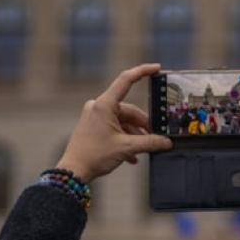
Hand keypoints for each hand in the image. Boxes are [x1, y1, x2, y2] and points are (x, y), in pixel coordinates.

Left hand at [56, 63, 172, 181]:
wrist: (73, 171)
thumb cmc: (94, 156)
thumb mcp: (126, 148)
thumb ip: (149, 143)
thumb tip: (166, 142)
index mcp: (104, 105)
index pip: (126, 80)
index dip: (142, 71)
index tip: (156, 68)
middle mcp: (98, 107)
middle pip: (129, 110)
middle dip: (142, 124)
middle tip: (156, 137)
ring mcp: (95, 117)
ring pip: (123, 121)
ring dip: (134, 135)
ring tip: (143, 150)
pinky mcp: (93, 127)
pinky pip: (115, 128)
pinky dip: (125, 139)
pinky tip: (132, 156)